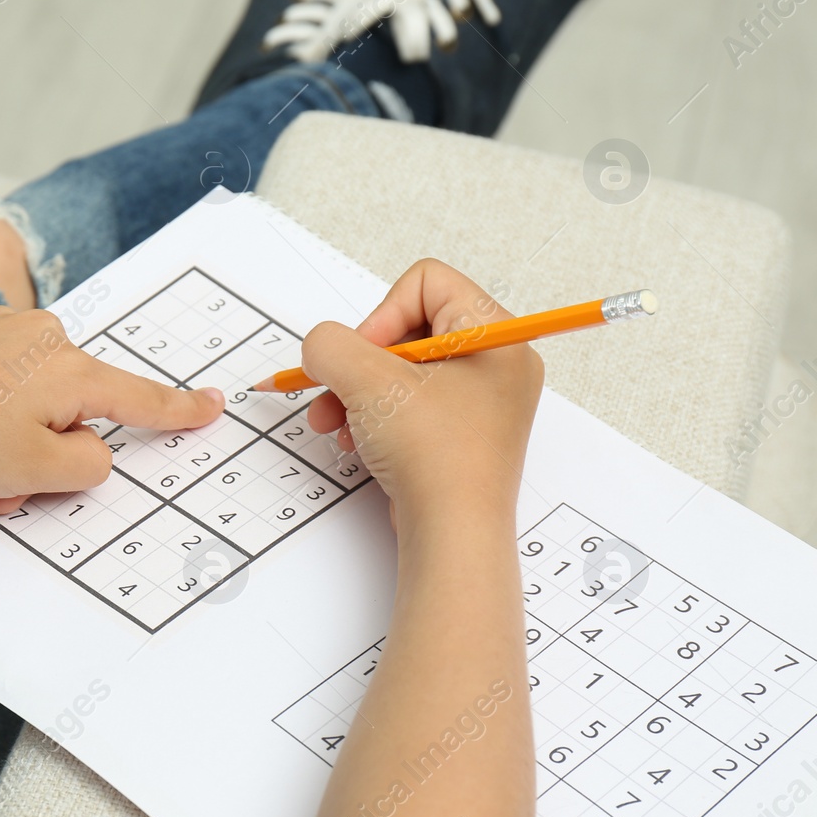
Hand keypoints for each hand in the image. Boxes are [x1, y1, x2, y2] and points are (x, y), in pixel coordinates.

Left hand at [0, 306, 224, 512]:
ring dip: (4, 437)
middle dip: (44, 448)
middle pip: (68, 407)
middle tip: (6, 479)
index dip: (177, 410)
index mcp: (71, 369)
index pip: (138, 398)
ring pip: (21, 399)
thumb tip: (86, 448)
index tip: (211, 405)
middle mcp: (40, 337)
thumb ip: (86, 465)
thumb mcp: (39, 471)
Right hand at [302, 260, 542, 524]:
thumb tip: (320, 346)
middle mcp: (495, 363)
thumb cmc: (436, 458)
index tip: (365, 356)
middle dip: (359, 361)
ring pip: (399, 369)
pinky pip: (406, 403)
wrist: (453, 535)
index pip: (427, 282)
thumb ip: (329, 344)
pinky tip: (354, 441)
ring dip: (355, 391)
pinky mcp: (457, 433)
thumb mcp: (367, 382)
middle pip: (407, 327)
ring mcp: (478, 401)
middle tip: (336, 387)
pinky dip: (372, 416)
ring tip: (333, 422)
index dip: (382, 312)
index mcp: (496, 335)